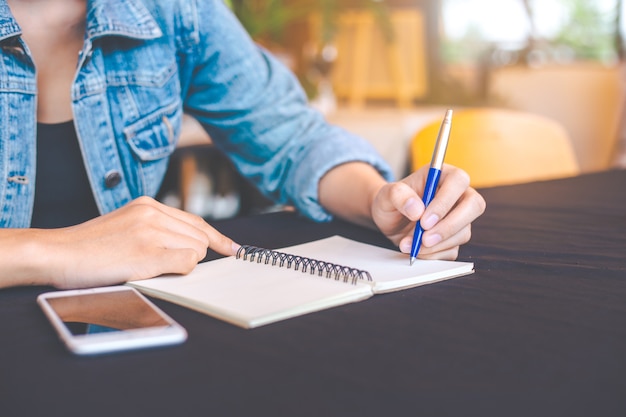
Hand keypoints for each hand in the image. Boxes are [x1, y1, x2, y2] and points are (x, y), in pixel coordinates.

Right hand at [30, 197, 237, 288]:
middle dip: (193, 255)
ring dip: (181, 263)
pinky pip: (186, 264)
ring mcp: (151, 231)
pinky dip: (177, 271)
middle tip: (169, 265)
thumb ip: (156, 228)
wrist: (55, 253)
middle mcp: (153, 212)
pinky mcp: (148, 252)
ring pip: (196, 251)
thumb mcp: (126, 225)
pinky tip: (152, 270)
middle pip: (201, 238)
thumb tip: (190, 245)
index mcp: (148, 204)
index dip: (217, 238)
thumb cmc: (89, 247)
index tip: (233, 248)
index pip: (196, 221)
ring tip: (148, 265)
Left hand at [371, 164, 485, 259]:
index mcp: (443, 175)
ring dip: (436, 244)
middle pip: (474, 206)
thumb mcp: (386, 195)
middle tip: (425, 239)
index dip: (445, 201)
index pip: (458, 181)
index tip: (424, 220)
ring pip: (463, 232)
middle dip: (449, 226)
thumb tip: (417, 210)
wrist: (390, 221)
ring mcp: (459, 218)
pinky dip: (433, 254)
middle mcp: (457, 195)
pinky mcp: (455, 238)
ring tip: (409, 244)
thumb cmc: (391, 202)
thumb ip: (398, 195)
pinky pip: (453, 250)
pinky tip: (416, 250)